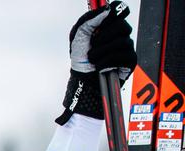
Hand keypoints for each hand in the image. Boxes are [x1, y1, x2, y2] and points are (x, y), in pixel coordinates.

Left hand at [57, 3, 135, 123]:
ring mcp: (127, 47)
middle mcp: (120, 35)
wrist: (82, 80)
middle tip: (93, 45)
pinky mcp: (130, 60)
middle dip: (103, 37)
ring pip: (121, 41)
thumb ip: (90, 21)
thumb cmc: (81, 59)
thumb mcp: (79, 36)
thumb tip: (106, 10)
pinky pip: (123, 55)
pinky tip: (100, 67)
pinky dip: (107, 62)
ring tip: (93, 59)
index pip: (119, 13)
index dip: (112, 15)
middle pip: (122, 25)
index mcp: (109, 27)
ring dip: (101, 52)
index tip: (100, 24)